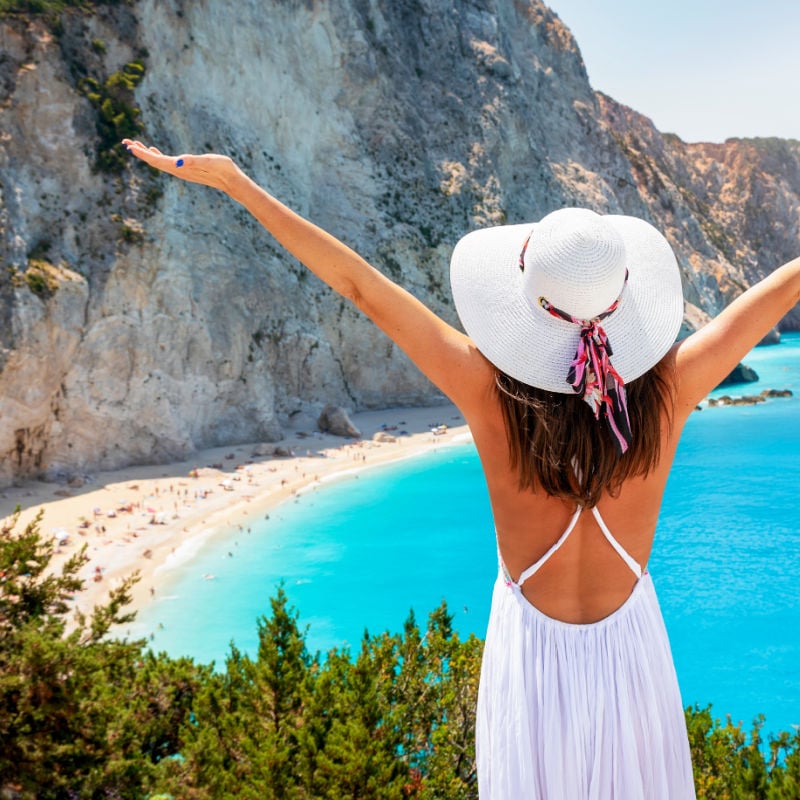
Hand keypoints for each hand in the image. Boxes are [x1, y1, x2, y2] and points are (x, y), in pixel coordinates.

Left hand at [122, 139, 241, 193]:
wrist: (232, 181)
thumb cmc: (223, 169)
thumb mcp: (208, 162)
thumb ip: (193, 161)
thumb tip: (178, 162)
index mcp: (181, 168)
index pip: (157, 160)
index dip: (143, 153)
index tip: (129, 146)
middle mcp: (179, 171)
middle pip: (154, 162)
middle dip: (140, 152)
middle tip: (126, 142)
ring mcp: (182, 171)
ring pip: (159, 162)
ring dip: (147, 154)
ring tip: (135, 145)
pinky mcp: (187, 170)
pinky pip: (167, 162)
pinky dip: (157, 155)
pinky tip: (154, 150)